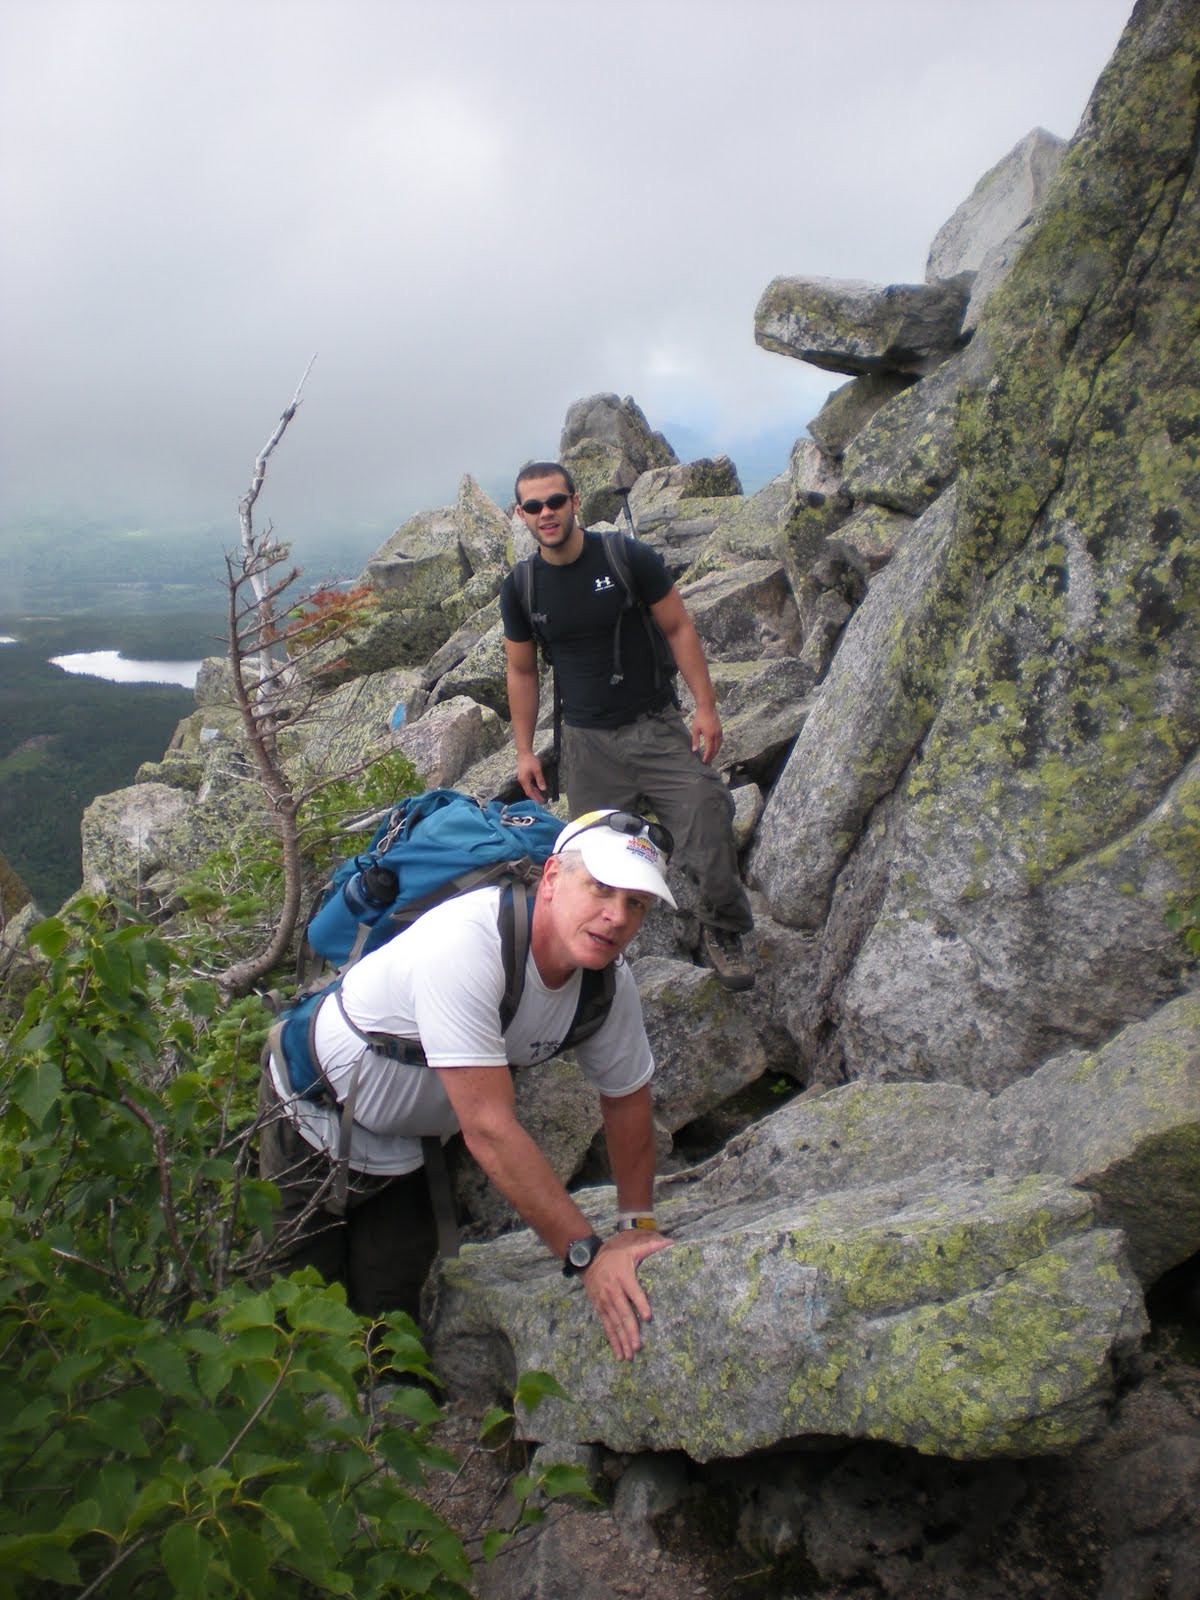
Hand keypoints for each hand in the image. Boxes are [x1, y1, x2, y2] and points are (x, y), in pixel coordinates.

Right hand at [516, 750, 546, 801]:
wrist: (524, 753)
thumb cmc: (530, 760)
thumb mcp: (537, 770)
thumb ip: (540, 780)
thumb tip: (543, 789)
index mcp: (524, 781)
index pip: (530, 792)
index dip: (536, 798)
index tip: (541, 801)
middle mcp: (522, 781)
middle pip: (528, 791)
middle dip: (535, 797)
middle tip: (543, 801)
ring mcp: (522, 779)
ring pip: (528, 788)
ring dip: (534, 793)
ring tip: (541, 796)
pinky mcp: (523, 776)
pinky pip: (528, 785)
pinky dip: (533, 788)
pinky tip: (537, 789)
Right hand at [581, 1231, 671, 1359]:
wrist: (587, 1260)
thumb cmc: (614, 1255)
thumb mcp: (631, 1248)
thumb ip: (650, 1247)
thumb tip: (671, 1243)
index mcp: (623, 1277)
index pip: (634, 1292)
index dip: (640, 1304)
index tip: (648, 1317)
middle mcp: (613, 1291)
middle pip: (623, 1313)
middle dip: (630, 1331)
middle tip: (638, 1346)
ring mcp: (605, 1302)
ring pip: (614, 1324)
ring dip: (622, 1340)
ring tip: (629, 1355)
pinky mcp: (600, 1308)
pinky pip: (607, 1327)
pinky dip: (612, 1341)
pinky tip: (618, 1353)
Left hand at [690, 706, 722, 763]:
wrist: (708, 707)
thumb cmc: (699, 717)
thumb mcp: (695, 729)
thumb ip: (695, 740)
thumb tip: (694, 750)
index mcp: (710, 735)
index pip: (709, 749)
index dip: (707, 756)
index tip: (704, 762)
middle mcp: (716, 735)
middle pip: (715, 749)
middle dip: (712, 756)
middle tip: (708, 762)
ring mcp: (720, 732)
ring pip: (719, 745)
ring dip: (715, 752)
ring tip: (711, 757)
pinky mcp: (720, 730)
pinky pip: (721, 741)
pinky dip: (718, 747)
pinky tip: (715, 748)